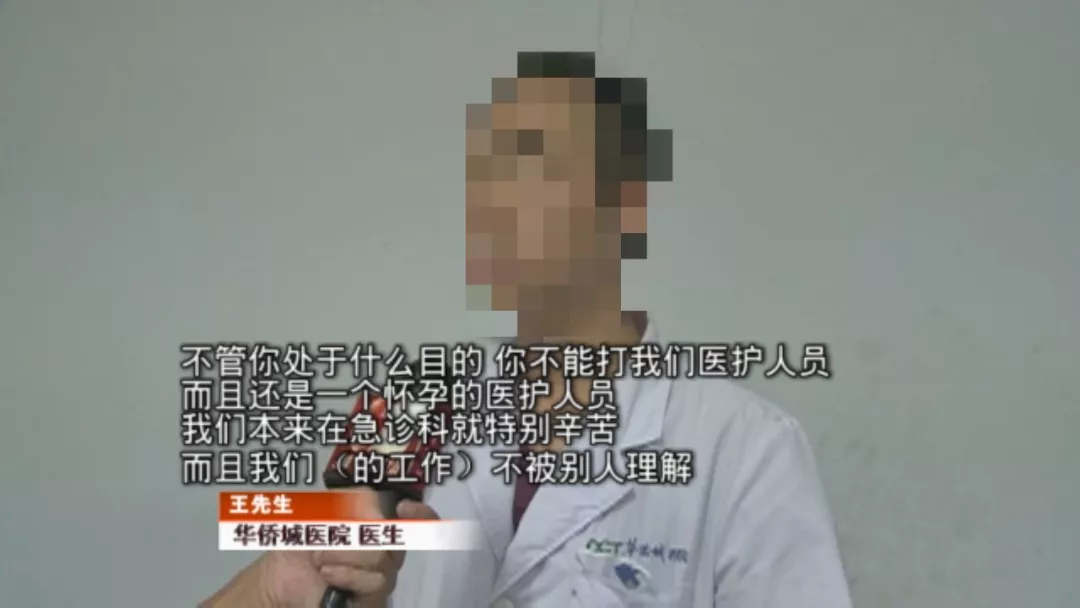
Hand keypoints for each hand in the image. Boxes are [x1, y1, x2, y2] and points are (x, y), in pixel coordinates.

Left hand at [260, 489, 439, 607]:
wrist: (277, 584)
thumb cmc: (298, 548)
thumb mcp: (318, 513)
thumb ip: (347, 500)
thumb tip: (373, 497)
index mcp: (376, 529)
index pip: (416, 521)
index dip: (421, 513)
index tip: (404, 506)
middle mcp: (385, 554)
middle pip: (398, 537)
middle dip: (359, 532)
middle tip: (326, 537)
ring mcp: (381, 579)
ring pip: (384, 559)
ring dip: (346, 555)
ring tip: (319, 560)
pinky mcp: (374, 601)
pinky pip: (376, 582)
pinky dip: (349, 574)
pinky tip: (328, 573)